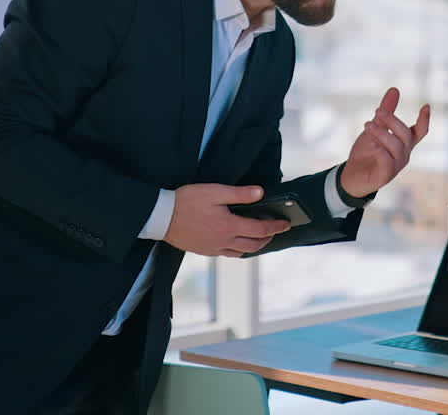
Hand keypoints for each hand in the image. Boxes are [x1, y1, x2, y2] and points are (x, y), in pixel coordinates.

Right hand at [163, 183, 290, 256]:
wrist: (160, 217)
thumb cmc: (186, 201)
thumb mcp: (215, 192)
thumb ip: (239, 194)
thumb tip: (260, 193)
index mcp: (229, 227)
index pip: (261, 230)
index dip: (276, 227)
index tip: (286, 223)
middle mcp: (224, 242)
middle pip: (254, 245)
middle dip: (268, 238)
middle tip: (276, 230)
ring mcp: (213, 248)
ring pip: (241, 253)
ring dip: (254, 246)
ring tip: (259, 237)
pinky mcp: (204, 251)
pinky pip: (227, 254)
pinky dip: (238, 250)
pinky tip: (236, 243)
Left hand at [339, 87, 431, 198]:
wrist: (352, 175)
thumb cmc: (367, 152)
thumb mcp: (375, 127)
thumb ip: (386, 111)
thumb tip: (395, 89)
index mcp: (404, 143)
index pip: (420, 132)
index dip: (425, 120)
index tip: (426, 106)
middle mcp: (404, 154)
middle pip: (406, 135)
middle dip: (392, 121)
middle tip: (378, 111)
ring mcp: (396, 165)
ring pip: (396, 146)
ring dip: (381, 133)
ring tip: (367, 125)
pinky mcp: (385, 175)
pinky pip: (387, 161)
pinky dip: (380, 151)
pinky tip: (371, 145)